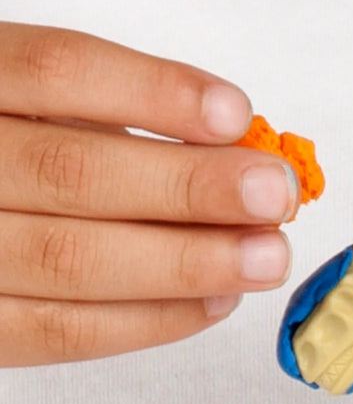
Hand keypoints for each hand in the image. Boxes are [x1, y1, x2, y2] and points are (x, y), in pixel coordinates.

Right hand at [0, 22, 298, 365]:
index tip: (237, 113)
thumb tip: (240, 154)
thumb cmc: (12, 151)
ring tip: (265, 256)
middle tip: (275, 195)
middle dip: (191, 187)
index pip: (56, 71)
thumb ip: (116, 119)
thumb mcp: (39, 107)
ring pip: (72, 260)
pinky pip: (61, 332)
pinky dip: (150, 319)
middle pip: (73, 172)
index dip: (154, 93)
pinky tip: (216, 300)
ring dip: (188, 261)